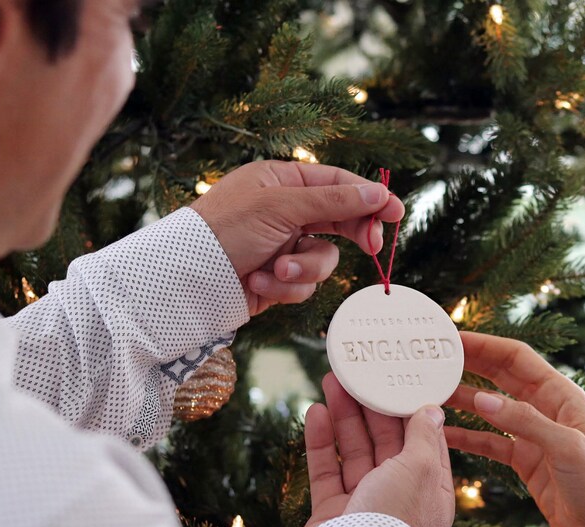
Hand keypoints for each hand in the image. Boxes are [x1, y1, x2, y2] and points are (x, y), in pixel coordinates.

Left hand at [190, 161, 403, 315]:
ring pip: (324, 259)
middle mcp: (284, 212)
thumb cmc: (226, 230)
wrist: (187, 280)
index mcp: (282, 183)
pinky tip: (257, 282)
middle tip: (372, 245)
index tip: (396, 210)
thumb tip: (378, 193)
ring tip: (275, 269)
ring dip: (303, 268)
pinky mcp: (276, 278)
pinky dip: (284, 286)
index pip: (337, 183)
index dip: (369, 196)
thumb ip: (334, 201)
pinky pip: (303, 284)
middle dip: (352, 235)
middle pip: (339, 220)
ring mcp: (282, 246)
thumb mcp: (282, 207)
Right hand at [302, 373, 454, 526]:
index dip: (409, 408)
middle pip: (386, 442)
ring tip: (331, 382)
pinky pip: (328, 470)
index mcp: (432, 492)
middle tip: (356, 374)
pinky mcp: (333, 511)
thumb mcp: (419, 470)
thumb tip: (431, 409)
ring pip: (355, 452)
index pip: (424, 441)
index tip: (397, 379)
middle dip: (371, 407)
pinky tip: (316, 413)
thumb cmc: (394, 520)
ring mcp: (365, 504)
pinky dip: (322, 443)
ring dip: (344, 417)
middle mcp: (400, 497)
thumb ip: (423, 437)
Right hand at [446, 332, 584, 526]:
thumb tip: (482, 399)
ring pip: (490, 408)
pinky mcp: (523, 458)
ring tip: (431, 393)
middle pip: (500, 376)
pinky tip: (443, 434)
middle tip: (435, 359)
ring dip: (463, 400)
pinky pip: (489, 440)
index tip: (454, 340)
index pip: (517, 358)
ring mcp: (532, 433)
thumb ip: (524, 421)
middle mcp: (545, 408)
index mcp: (562, 395)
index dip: (486, 346)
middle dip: (469, 366)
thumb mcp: (566, 447)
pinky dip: (466, 436)